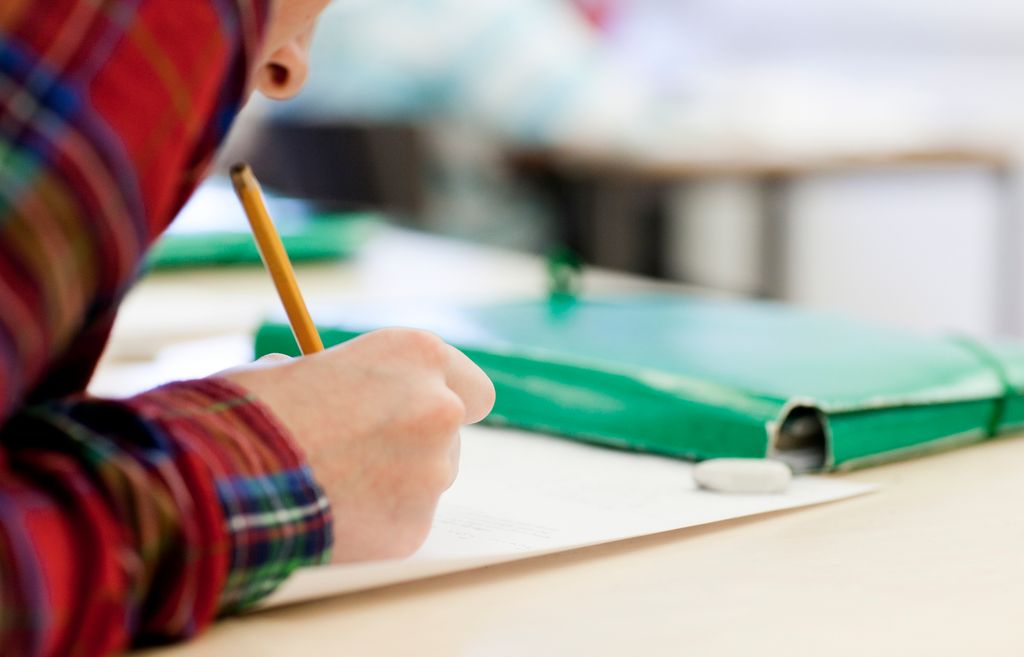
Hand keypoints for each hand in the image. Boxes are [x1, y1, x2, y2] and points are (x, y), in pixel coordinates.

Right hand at [221, 328, 494, 561]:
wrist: (222, 475)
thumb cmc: (249, 411)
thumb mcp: (296, 365)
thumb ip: (337, 376)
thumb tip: (337, 387)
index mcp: (415, 355)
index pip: (471, 385)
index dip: (443, 399)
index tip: (420, 411)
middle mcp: (439, 409)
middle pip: (449, 434)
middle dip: (412, 442)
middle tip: (359, 451)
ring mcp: (432, 473)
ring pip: (426, 480)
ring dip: (393, 482)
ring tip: (329, 482)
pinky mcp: (413, 528)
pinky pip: (401, 523)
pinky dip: (373, 522)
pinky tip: (328, 512)